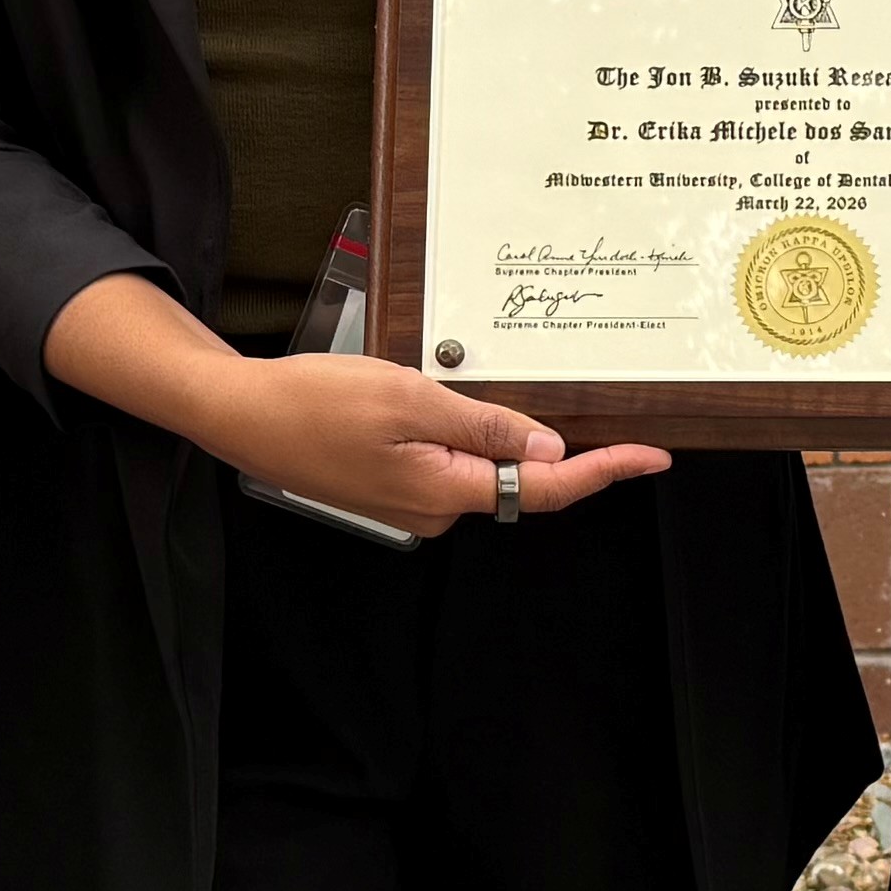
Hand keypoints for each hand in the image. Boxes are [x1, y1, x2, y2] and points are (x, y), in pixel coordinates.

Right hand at [187, 347, 670, 536]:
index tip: (650, 456)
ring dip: (491, 430)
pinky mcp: (395, 487)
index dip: (603, 470)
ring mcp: (412, 502)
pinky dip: (459, 432)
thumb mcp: (409, 396)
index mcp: (444, 489)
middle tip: (562, 396)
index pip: (544, 488)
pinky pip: (449, 461)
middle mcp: (434, 508)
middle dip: (545, 440)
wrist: (241, 415)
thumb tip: (546, 448)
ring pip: (479, 465)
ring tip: (446, 382)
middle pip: (516, 478)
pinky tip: (432, 398)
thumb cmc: (313, 402)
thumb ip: (483, 424)